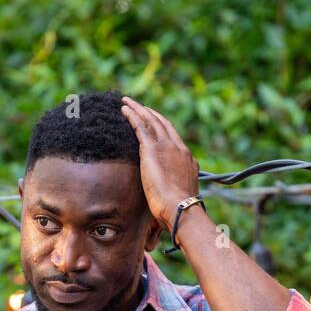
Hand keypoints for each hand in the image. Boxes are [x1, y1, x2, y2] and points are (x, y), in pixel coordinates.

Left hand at [120, 96, 200, 228]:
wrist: (180, 207)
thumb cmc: (179, 208)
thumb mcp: (182, 192)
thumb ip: (178, 185)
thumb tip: (174, 192)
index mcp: (186, 157)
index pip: (173, 136)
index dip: (162, 126)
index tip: (154, 121)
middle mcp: (177, 147)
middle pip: (162, 123)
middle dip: (150, 113)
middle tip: (139, 106)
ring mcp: (166, 146)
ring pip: (150, 120)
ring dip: (138, 109)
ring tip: (127, 102)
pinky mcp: (151, 149)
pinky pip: (140, 125)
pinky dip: (132, 115)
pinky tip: (123, 110)